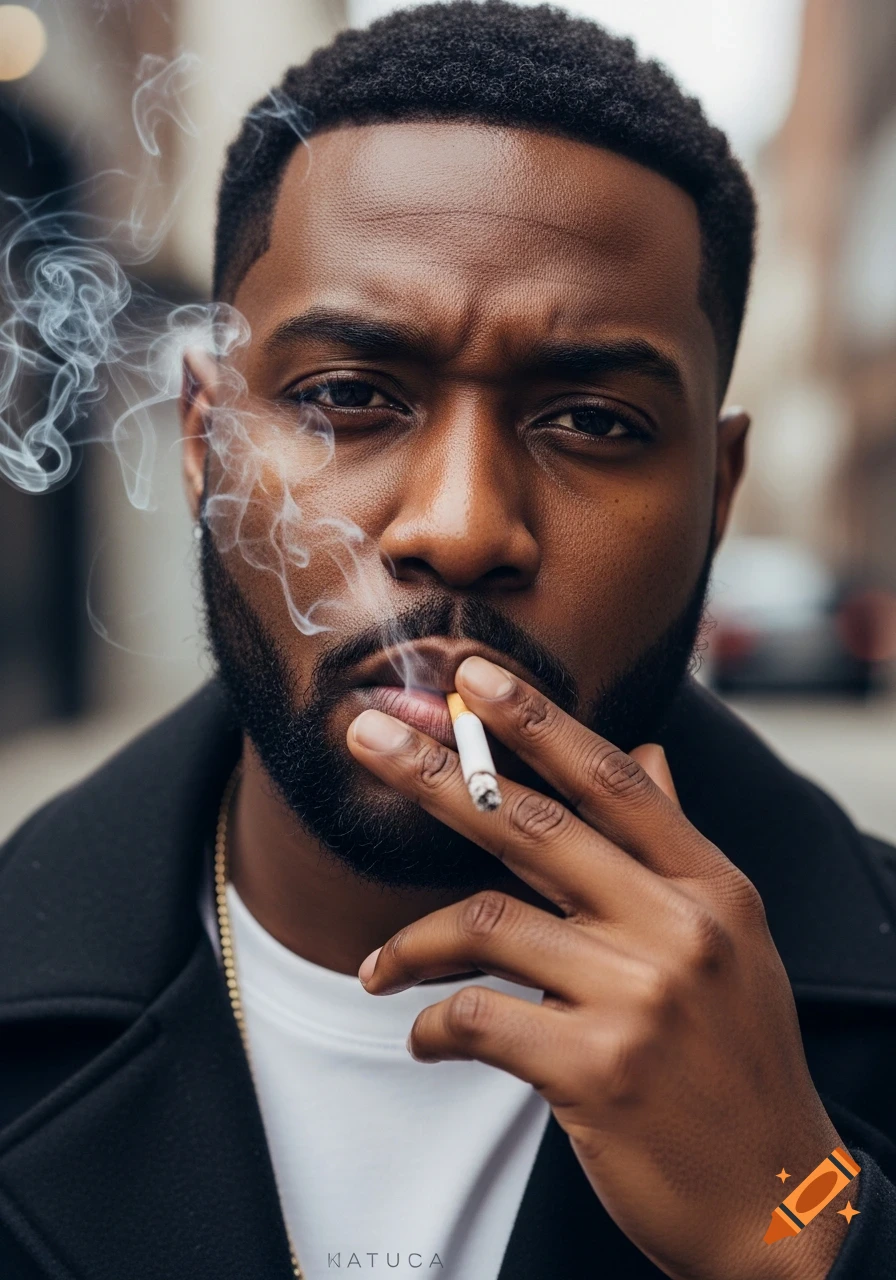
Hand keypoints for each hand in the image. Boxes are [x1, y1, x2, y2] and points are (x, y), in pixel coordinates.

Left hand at [346, 656, 850, 1279]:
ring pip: (487, 922)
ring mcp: (640, 996)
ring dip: (413, 943)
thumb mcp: (731, 940)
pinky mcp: (597, 1068)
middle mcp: (679, 927)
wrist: (776, 1195)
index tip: (469, 677)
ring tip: (379, 969)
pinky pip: (479, 1017)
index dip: (534, 720)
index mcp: (710, 887)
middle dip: (437, 773)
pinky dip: (434, 1024)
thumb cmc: (739, 1060)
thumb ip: (673, 845)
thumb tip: (647, 755)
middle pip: (532, 824)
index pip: (610, 780)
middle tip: (365, 737)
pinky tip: (425, 1036)